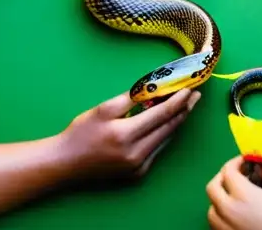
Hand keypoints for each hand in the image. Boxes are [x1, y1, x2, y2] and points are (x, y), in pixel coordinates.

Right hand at [60, 89, 200, 181]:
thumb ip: (132, 98)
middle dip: (184, 109)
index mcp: (126, 134)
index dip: (179, 100)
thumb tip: (155, 88)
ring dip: (176, 121)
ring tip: (185, 105)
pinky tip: (167, 122)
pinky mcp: (138, 173)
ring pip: (166, 139)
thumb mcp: (104, 109)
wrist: (66, 163)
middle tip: (195, 94)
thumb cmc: (82, 132)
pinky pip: (157, 149)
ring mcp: (139, 166)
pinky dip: (164, 134)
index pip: (162, 114)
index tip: (190, 88)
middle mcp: (136, 153)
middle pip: (169, 127)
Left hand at [206, 156, 261, 229]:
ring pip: (211, 208)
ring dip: (219, 198)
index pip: (228, 171)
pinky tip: (235, 215)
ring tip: (235, 197)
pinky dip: (220, 216)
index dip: (235, 162)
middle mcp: (228, 211)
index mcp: (242, 195)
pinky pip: (216, 225)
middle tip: (238, 175)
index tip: (245, 161)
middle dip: (223, 177)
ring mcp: (225, 228)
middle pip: (212, 187)